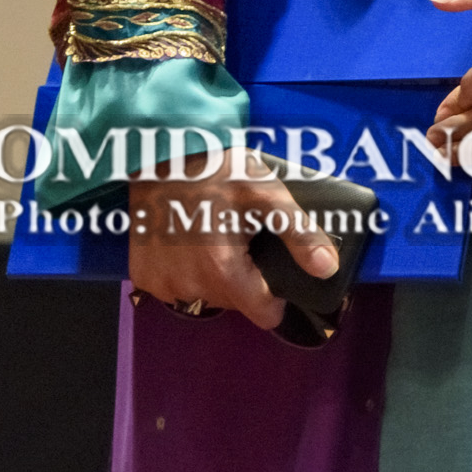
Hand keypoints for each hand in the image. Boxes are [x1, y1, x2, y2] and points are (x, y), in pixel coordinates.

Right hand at [128, 147, 334, 332]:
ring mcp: (163, 283)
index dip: (277, 300)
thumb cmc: (217, 171)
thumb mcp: (268, 195)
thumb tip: (327, 267)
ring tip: (217, 238)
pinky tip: (192, 244)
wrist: (163, 157)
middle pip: (236, 303)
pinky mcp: (144, 276)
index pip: (262, 315)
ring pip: (207, 297)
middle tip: (243, 240)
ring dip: (216, 277)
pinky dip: (188, 273)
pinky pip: (178, 288)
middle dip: (246, 280)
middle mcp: (189, 284)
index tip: (278, 280)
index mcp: (222, 269)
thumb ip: (299, 234)